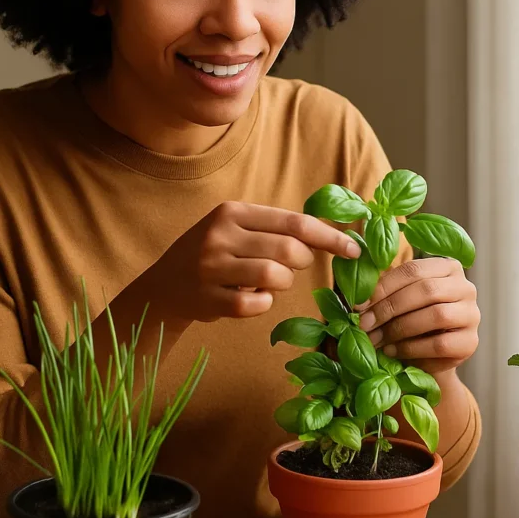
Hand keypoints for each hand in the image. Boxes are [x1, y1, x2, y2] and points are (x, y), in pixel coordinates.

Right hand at [140, 202, 362, 323]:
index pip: (294, 222)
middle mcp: (220, 235)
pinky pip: (256, 305)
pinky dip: (261, 304)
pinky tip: (247, 298)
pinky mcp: (208, 298)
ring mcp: (212, 267)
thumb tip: (330, 234)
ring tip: (264, 282)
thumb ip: (275, 229)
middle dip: (301, 263)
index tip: (355, 250)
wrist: (163, 287)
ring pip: (276, 277)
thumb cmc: (213, 255)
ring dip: (280, 284)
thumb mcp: (235, 229)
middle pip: (290, 251)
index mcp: (232, 212)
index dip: (330, 237)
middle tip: (289, 267)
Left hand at [355, 257, 479, 373]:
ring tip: (376, 339)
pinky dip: (411, 348)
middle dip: (389, 308)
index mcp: (447, 267)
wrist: (430, 356)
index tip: (359, 304)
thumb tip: (359, 301)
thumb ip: (386, 293)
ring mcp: (472, 314)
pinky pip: (440, 344)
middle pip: (425, 290)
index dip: (383, 286)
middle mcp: (465, 287)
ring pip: (436, 315)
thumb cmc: (411, 320)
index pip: (413, 269)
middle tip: (364, 324)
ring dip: (399, 329)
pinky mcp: (471, 342)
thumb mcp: (400, 300)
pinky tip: (392, 352)